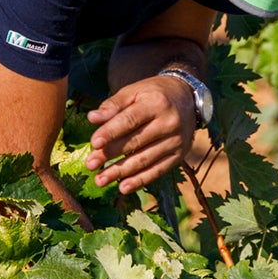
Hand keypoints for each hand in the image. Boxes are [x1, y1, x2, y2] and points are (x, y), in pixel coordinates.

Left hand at [84, 75, 194, 193]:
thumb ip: (113, 105)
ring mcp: (176, 141)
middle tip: (90, 165)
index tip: (94, 143)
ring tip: (100, 180)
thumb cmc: (153, 94)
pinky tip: (122, 187)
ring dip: (121, 172)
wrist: (187, 99)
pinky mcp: (179, 155)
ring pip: (145, 160)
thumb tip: (92, 118)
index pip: (130, 120)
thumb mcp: (135, 91)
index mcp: (156, 103)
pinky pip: (158, 171)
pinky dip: (140, 181)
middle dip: (110, 155)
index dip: (111, 132)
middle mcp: (169, 123)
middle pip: (136, 142)